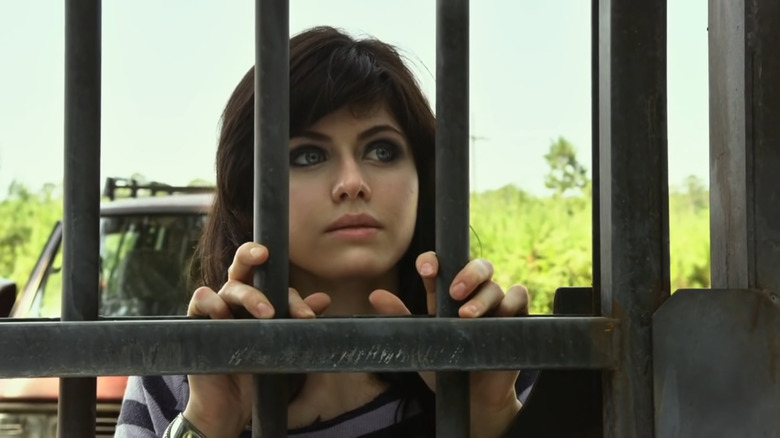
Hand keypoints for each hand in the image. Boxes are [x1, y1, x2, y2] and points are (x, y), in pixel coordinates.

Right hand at [182, 242, 330, 436]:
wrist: (234, 407)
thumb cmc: (259, 372)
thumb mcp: (282, 347)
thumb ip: (298, 322)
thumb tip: (324, 299)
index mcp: (260, 300)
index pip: (277, 287)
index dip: (293, 297)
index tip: (307, 316)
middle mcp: (238, 299)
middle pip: (244, 267)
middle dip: (253, 255)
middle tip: (265, 256)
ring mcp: (217, 309)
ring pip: (230, 286)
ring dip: (248, 295)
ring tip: (265, 313)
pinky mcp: (197, 321)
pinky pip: (201, 299)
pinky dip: (211, 301)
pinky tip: (223, 312)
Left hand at [369, 251, 529, 437]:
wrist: (473, 399)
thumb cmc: (445, 366)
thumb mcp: (420, 343)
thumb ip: (401, 318)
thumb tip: (375, 294)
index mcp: (445, 295)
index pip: (442, 266)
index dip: (435, 260)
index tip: (426, 269)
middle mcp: (472, 295)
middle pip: (476, 266)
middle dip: (466, 273)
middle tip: (454, 291)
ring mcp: (495, 305)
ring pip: (495, 285)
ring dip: (482, 298)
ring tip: (467, 316)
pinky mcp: (516, 318)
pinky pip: (519, 297)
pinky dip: (512, 301)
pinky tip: (501, 316)